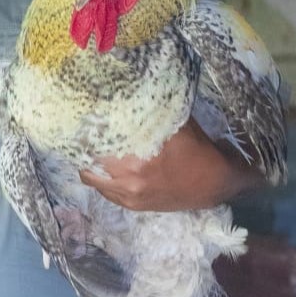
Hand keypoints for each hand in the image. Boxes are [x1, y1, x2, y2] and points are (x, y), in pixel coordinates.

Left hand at [79, 120, 261, 211]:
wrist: (215, 183)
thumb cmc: (196, 148)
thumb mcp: (173, 122)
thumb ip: (147, 112)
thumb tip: (124, 92)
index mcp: (135, 156)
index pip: (95, 143)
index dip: (83, 131)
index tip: (80, 120)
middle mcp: (128, 178)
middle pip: (87, 162)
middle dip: (84, 148)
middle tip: (82, 134)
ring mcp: (129, 194)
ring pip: (92, 179)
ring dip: (89, 165)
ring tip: (89, 151)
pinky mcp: (133, 205)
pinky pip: (105, 192)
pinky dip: (101, 180)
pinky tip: (104, 167)